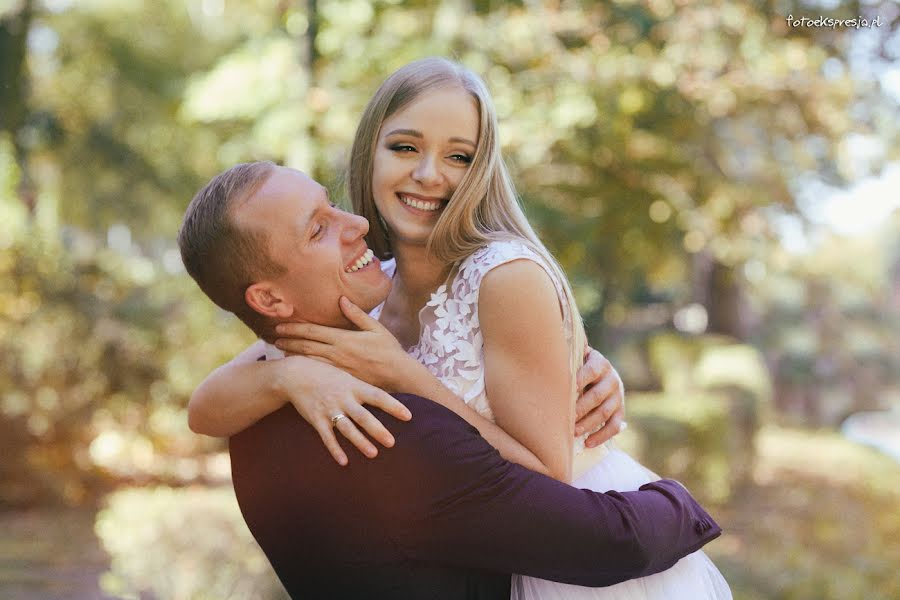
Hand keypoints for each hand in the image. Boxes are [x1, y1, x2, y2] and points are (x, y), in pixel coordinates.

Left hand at [275, 296, 407, 390]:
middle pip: (306, 346)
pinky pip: (319, 373)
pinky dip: (306, 368)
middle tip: (273, 338)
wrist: (399, 376)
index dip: (295, 329)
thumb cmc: (389, 350)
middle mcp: (337, 354)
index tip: (280, 326)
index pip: (313, 332)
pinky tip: (298, 366)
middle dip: (288, 341)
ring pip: (310, 361)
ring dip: (294, 355)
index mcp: (344, 339)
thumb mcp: (376, 328)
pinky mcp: (341, 380)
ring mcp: (338, 369)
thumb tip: (341, 299)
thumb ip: (357, 314)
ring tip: (280, 351)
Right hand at [275, 355, 411, 465]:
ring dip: (360, 442)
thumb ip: (363, 389)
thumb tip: (385, 399)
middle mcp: (343, 398)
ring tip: (373, 453)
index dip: (394, 406)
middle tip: (392, 442)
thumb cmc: (327, 376)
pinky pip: (327, 437)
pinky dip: (335, 449)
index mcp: (354, 386)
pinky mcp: (316, 419)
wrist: (296, 374)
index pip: (378, 396)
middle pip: (363, 416)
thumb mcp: (347, 378)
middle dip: (377, 430)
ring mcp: (329, 409)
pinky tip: (344, 461)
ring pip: (347, 428)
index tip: (408, 416)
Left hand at [574, 346, 625, 447]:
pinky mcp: (621, 412)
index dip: (580, 379)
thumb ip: (571, 353)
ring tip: (573, 433)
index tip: (569, 389)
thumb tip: (556, 344)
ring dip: (588, 424)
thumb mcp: (579, 356)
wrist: (603, 373)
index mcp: (600, 363)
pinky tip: (588, 443)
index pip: (592, 371)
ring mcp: (618, 397)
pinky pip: (614, 426)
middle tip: (566, 418)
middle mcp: (612, 380)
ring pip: (604, 413)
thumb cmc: (581, 366)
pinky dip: (602, 436)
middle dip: (580, 408)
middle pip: (596, 396)